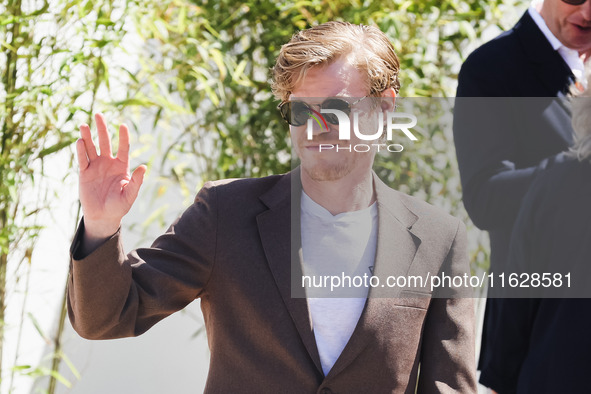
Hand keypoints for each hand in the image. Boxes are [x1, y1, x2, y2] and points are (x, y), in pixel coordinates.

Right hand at [76, 113, 145, 248]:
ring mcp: (96, 166)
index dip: (123, 137)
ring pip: (92, 148)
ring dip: (88, 137)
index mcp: (122, 166)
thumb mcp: (130, 194)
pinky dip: (81, 151)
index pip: (123, 148)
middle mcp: (108, 163)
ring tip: (84, 125)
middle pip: (105, 142)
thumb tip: (143, 167)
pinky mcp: (85, 173)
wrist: (103, 216)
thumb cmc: (119, 206)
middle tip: (99, 115)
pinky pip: (83, 159)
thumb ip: (136, 181)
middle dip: (102, 129)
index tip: (123, 125)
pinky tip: (79, 140)